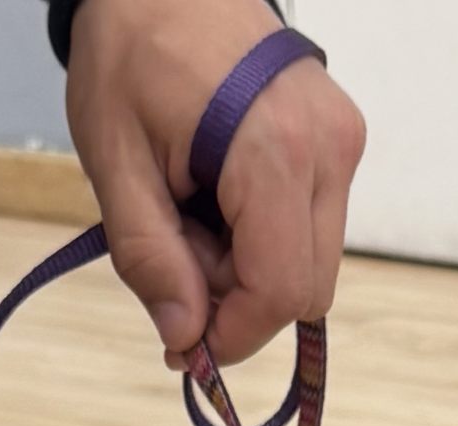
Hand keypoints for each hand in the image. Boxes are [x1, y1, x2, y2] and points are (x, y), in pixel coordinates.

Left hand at [65, 0, 365, 366]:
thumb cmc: (135, 49)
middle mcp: (328, 148)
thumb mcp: (115, 158)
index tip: (187, 345)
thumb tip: (184, 338)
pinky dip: (265, 236)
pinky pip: (313, 228)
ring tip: (196, 215)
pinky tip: (221, 197)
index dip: (236, 335)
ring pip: (311, 265)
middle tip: (179, 256)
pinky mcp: (341, 143)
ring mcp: (342, 143)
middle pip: (306, 288)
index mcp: (275, 150)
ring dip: (250, 268)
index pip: (282, 291)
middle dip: (240, 300)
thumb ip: (149, 257)